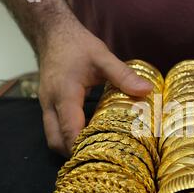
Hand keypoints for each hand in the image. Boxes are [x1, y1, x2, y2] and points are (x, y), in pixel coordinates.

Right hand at [38, 25, 152, 156]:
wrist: (52, 33)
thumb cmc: (77, 45)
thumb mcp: (102, 56)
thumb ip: (123, 74)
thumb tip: (147, 91)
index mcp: (64, 93)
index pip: (70, 129)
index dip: (82, 146)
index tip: (101, 157)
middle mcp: (50, 103)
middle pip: (55, 140)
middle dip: (74, 153)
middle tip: (99, 159)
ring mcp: (46, 105)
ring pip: (52, 136)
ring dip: (68, 147)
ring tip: (94, 152)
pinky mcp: (48, 105)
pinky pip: (54, 128)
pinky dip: (67, 137)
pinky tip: (87, 136)